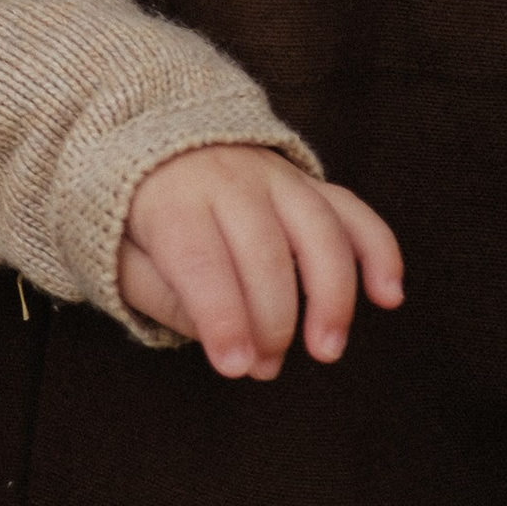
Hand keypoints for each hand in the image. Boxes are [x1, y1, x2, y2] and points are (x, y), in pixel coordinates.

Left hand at [118, 145, 402, 379]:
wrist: (150, 138)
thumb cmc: (135, 215)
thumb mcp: (118, 251)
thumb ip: (157, 293)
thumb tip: (219, 338)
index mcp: (172, 198)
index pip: (202, 261)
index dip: (223, 317)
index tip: (237, 365)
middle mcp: (229, 179)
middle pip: (265, 251)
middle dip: (272, 319)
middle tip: (266, 367)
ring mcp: (275, 177)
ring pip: (319, 230)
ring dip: (332, 294)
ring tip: (326, 348)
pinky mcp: (307, 182)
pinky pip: (353, 211)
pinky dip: (378, 251)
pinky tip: (388, 295)